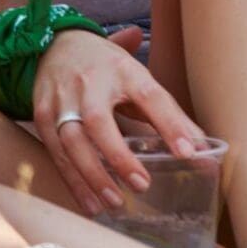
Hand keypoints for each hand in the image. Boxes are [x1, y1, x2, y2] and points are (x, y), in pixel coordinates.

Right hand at [29, 28, 212, 216]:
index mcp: (124, 70)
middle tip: (141, 185)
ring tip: (115, 202)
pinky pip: (56, 152)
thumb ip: (168, 113)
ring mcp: (62, 98)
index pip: (150, 96)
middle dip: (119, 155)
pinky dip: (73, 180)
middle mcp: (90, 82)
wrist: (55, 44)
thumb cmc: (107, 68)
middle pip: (99, 120)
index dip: (170, 124)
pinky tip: (91, 203)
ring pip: (72, 140)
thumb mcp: (139, 79)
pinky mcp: (42, 114)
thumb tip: (204, 150)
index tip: (189, 153)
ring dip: (93, 175)